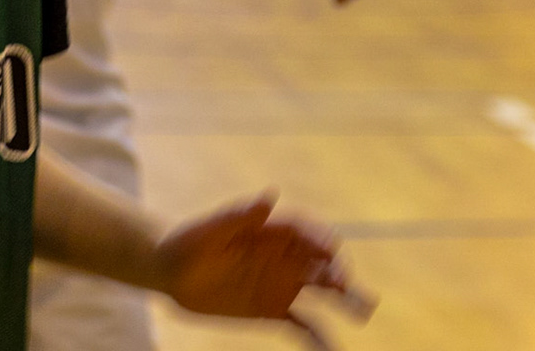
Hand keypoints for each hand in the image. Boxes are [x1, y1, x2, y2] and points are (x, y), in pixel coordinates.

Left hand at [159, 194, 375, 349]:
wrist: (171, 270)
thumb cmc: (190, 241)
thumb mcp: (212, 228)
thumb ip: (240, 216)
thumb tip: (269, 198)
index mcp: (272, 232)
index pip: (305, 233)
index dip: (318, 240)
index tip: (330, 250)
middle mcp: (283, 258)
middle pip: (319, 264)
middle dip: (337, 272)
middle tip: (348, 286)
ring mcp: (280, 285)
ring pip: (320, 294)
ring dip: (342, 301)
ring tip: (363, 310)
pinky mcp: (272, 310)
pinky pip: (301, 325)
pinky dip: (318, 337)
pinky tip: (333, 349)